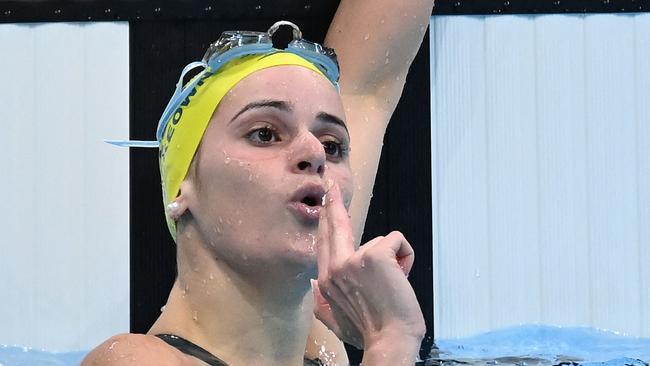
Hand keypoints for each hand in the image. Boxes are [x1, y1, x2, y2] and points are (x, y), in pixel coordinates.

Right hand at [311, 182, 424, 352]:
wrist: (390, 341)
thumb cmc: (368, 333)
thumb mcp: (334, 320)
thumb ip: (320, 302)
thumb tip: (311, 287)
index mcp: (325, 280)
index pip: (325, 240)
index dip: (326, 218)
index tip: (325, 199)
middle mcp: (335, 267)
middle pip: (336, 225)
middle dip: (334, 202)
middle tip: (333, 184)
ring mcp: (354, 259)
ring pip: (379, 241)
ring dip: (393, 259)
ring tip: (394, 284)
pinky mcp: (375, 255)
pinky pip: (397, 241)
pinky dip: (406, 256)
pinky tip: (403, 275)